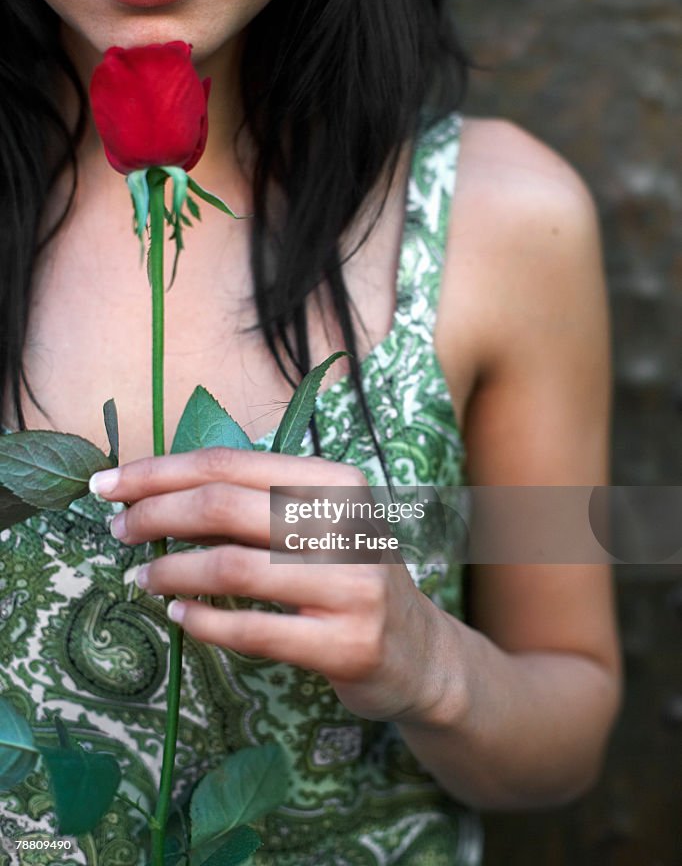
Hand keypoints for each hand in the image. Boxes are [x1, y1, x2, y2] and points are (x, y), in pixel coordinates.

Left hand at [91, 448, 448, 722]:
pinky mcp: (346, 644)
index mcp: (336, 483)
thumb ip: (254, 504)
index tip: (108, 485)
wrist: (420, 653)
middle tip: (117, 530)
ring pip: (232, 567)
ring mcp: (353, 586)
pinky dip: (204, 622)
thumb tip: (156, 493)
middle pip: (224, 506)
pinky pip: (254, 630)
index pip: (231, 463)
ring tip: (141, 577)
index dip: (160, 471)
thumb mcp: (318, 524)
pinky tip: (178, 615)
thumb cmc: (349, 577)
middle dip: (155, 514)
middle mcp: (348, 524)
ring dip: (171, 571)